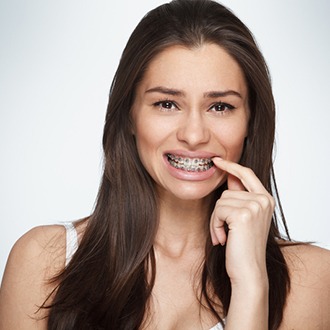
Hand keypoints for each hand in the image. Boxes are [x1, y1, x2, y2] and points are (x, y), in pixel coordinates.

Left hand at [210, 157, 273, 285]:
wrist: (248, 271)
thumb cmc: (243, 246)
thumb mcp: (244, 218)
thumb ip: (239, 197)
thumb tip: (229, 176)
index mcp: (266, 199)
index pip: (246, 174)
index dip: (231, 166)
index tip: (217, 160)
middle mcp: (263, 200)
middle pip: (226, 192)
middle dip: (219, 212)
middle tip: (224, 231)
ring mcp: (255, 205)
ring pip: (220, 202)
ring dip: (216, 220)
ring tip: (225, 236)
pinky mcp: (243, 214)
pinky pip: (217, 211)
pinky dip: (215, 225)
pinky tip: (224, 239)